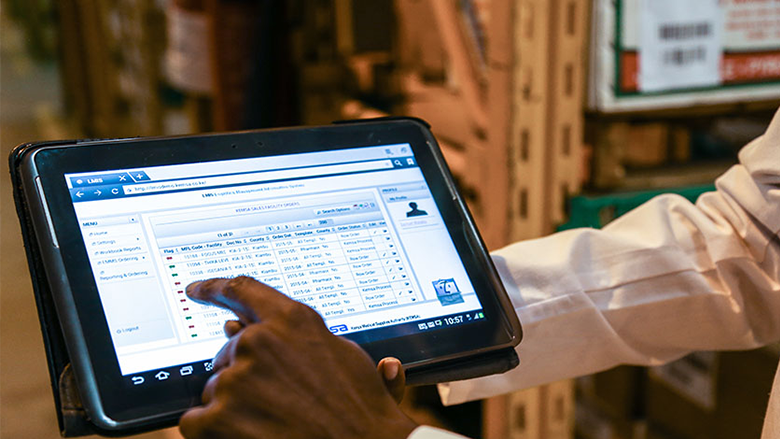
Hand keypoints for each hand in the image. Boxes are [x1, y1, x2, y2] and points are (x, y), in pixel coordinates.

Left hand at [178, 276, 417, 438]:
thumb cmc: (358, 409)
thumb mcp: (342, 355)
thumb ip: (292, 336)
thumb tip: (241, 327)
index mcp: (290, 321)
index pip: (241, 291)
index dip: (213, 288)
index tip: (196, 289)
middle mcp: (258, 342)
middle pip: (229, 353)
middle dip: (244, 373)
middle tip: (277, 399)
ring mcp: (235, 380)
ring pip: (216, 388)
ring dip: (234, 405)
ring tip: (273, 421)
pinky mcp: (217, 417)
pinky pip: (197, 419)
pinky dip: (216, 430)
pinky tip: (249, 434)